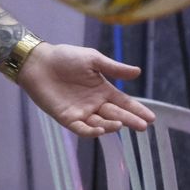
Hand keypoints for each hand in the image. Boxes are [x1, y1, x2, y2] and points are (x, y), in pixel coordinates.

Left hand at [18, 42, 153, 137]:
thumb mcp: (93, 59)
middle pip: (116, 114)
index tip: (151, 118)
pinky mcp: (66, 117)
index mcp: (103, 90)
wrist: (38, 62)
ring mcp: (81, 112)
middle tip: (143, 126)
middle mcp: (94, 103)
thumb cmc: (65, 57)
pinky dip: (91, 131)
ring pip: (101, 123)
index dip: (137, 110)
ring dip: (111, 125)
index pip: (124, 102)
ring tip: (121, 123)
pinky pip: (81, 128)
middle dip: (130, 120)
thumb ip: (114, 68)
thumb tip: (138, 72)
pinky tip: (101, 129)